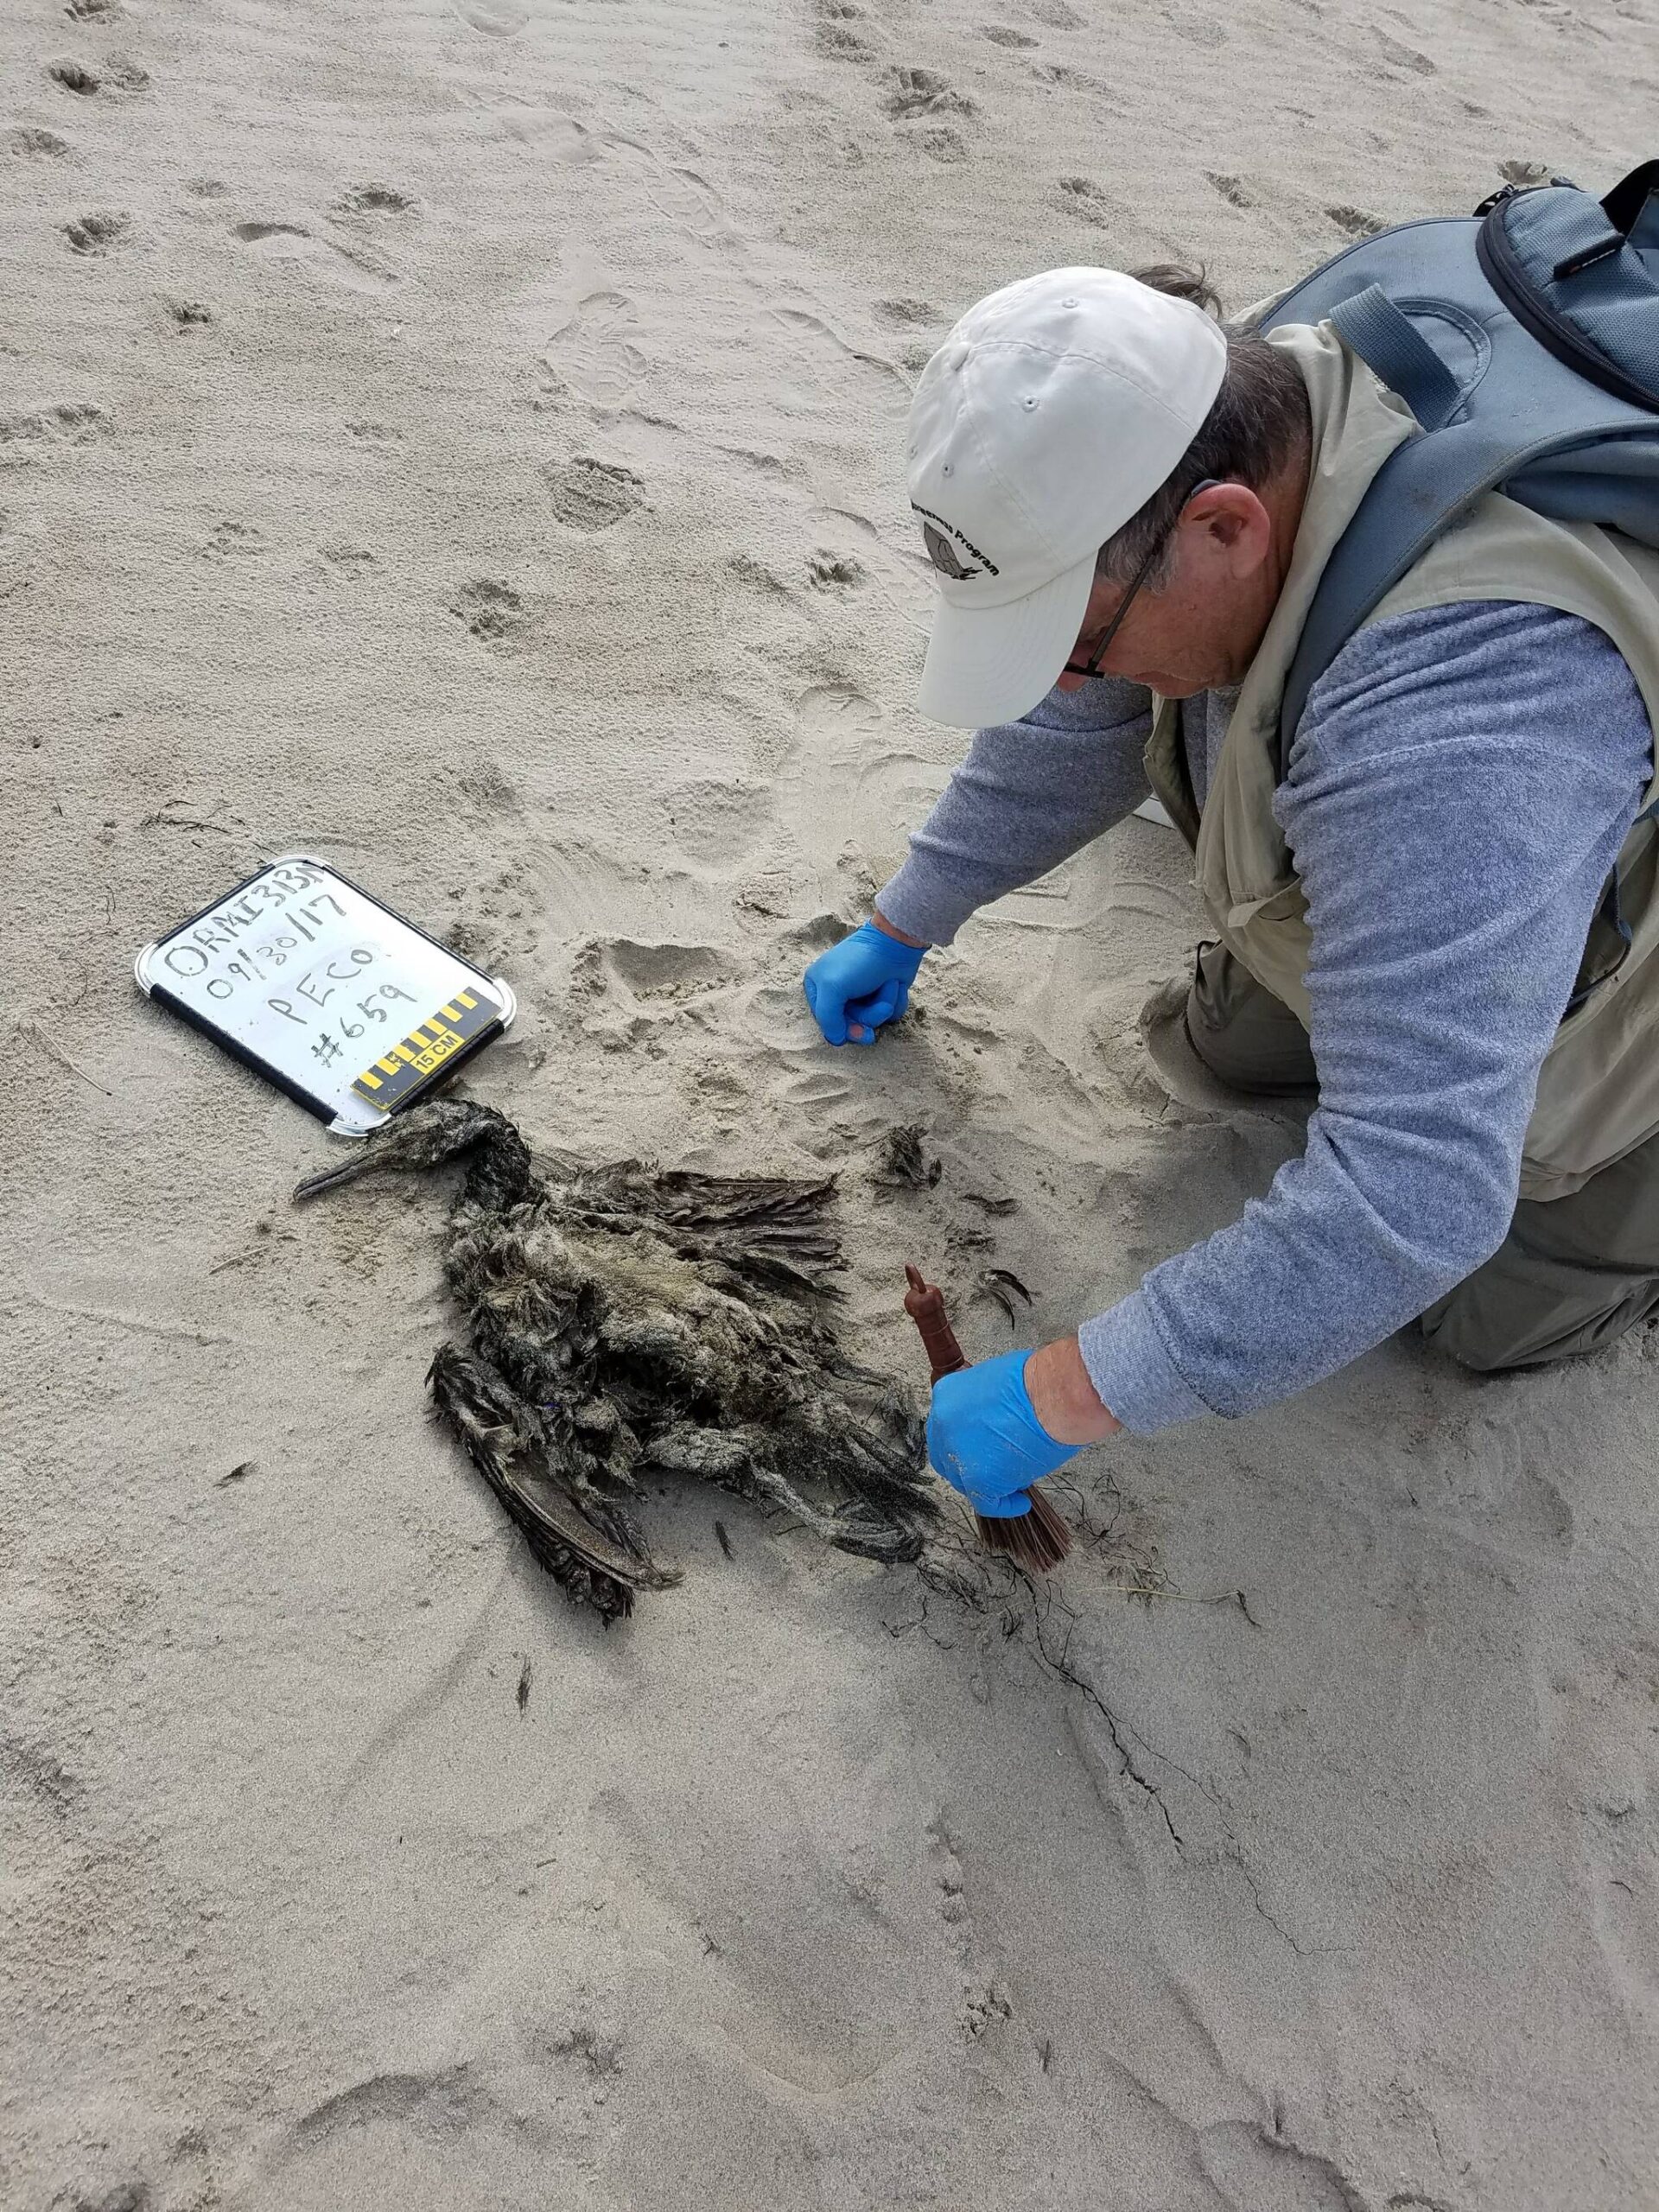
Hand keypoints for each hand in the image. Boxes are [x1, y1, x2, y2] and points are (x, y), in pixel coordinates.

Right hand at [803, 916, 927, 1046]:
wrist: (896, 943)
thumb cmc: (860, 963)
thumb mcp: (833, 987)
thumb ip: (827, 1018)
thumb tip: (837, 1041)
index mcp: (817, 987)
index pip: (825, 1023)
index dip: (842, 1028)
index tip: (855, 1026)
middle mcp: (837, 993)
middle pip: (850, 1026)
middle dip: (868, 1018)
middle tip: (880, 1010)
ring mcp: (861, 996)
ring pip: (871, 1022)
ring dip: (883, 1007)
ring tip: (887, 985)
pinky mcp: (882, 996)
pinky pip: (888, 1015)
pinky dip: (895, 1002)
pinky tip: (894, 985)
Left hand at [926, 1349, 1081, 1515]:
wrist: (1054, 1395)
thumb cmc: (1037, 1382)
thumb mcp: (997, 1381)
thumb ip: (985, 1406)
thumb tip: (994, 1423)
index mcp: (947, 1395)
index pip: (946, 1427)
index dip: (965, 1441)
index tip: (983, 1448)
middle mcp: (944, 1425)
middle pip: (948, 1457)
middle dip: (970, 1465)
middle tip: (995, 1468)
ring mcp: (958, 1454)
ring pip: (964, 1482)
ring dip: (989, 1484)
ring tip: (1015, 1481)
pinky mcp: (979, 1479)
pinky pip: (986, 1503)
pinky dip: (1004, 1506)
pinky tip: (1020, 1502)